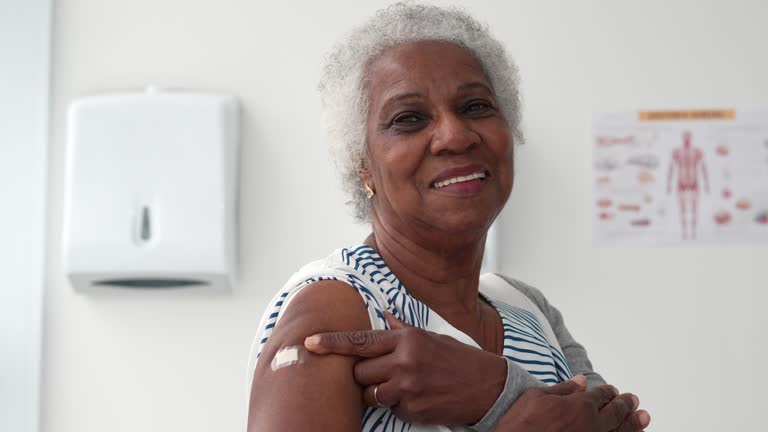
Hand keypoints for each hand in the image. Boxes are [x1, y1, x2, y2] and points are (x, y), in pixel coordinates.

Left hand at [304, 311, 506, 424]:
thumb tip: (384, 315)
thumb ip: (402, 329)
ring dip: (378, 392)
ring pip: (370, 393)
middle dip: (363, 375)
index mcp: (407, 339)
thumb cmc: (459, 359)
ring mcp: (407, 387)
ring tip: (402, 386)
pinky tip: (418, 398)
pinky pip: (391, 409)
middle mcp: (404, 361)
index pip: (360, 340)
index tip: (310, 342)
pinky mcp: (413, 409)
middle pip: (359, 372)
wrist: (488, 387)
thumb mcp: (431, 337)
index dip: (331, 342)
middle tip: (383, 373)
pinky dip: (398, 406)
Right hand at [496, 376, 650, 431]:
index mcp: (579, 406)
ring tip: (643, 417)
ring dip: (633, 423)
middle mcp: (591, 425)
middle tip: (633, 400)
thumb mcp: (538, 396)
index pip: (600, 396)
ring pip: (620, 431)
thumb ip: (564, 388)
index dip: (608, 392)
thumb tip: (581, 381)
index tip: (613, 390)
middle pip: (616, 413)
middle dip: (626, 405)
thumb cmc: (521, 422)